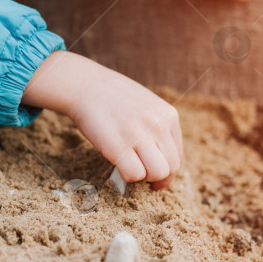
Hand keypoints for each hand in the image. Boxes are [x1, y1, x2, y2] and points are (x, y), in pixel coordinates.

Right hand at [22, 51, 182, 189]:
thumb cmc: (112, 97)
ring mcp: (140, 135)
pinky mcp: (119, 145)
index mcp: (168, 115)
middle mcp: (159, 125)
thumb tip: (159, 158)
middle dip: (156, 177)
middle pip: (171, 167)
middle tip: (141, 174)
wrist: (85, 85)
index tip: (155, 177)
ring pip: (157, 173)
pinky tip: (118, 166)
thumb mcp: (145, 105)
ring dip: (143, 177)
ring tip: (129, 167)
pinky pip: (134, 174)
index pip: (177, 155)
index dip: (167, 171)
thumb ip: (156, 127)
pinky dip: (127, 177)